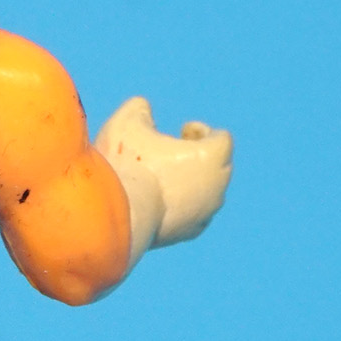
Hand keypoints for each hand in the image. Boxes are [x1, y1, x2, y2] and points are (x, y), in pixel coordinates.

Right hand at [95, 97, 232, 248]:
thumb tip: (144, 109)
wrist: (118, 215)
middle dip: (202, 157)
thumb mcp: (127, 122)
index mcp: (212, 155)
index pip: (222, 139)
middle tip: (176, 153)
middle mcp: (217, 185)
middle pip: (221, 165)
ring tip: (166, 178)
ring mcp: (205, 211)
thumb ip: (140, 108)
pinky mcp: (191, 232)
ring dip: (193, 183)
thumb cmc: (125, 164)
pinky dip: (185, 208)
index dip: (202, 131)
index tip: (182, 131)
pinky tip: (164, 202)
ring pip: (210, 193)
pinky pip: (196, 216)